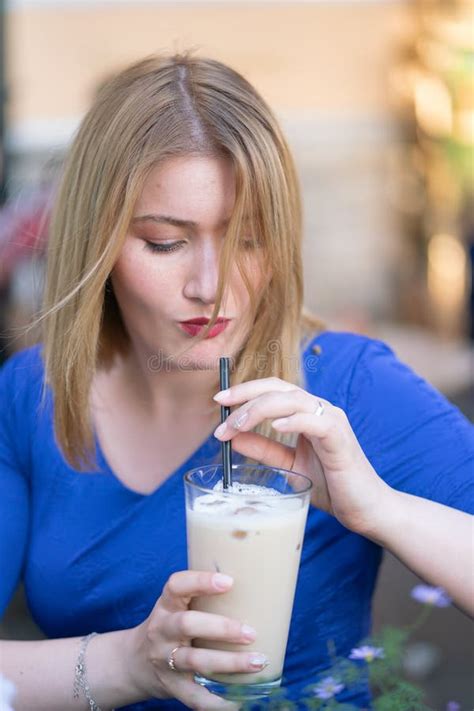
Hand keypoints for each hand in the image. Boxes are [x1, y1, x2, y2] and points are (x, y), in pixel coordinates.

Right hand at [127, 570, 266, 709]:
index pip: (177, 586)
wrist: (135, 662)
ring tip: (258, 662)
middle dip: (221, 628)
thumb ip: (202, 597)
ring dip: (229, 662)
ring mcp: (165, 659)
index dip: (201, 581)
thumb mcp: (177, 606)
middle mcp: (162, 630)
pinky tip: (240, 699)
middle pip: (187, 624)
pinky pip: (194, 696)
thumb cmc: (171, 625)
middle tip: (251, 633)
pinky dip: (217, 702)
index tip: (229, 582)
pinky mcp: (171, 686)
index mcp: (166, 604)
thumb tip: (255, 587)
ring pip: (196, 660)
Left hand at [213, 377, 391, 536]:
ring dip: (259, 408)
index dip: (245, 390)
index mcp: (307, 414)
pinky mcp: (341, 438)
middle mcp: (320, 411)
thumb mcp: (289, 466)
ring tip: (237, 423)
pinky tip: (276, 426)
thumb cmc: (332, 486)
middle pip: (279, 388)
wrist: (366, 510)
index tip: (218, 400)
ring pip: (292, 400)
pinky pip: (316, 421)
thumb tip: (233, 436)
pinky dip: (294, 420)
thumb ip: (265, 450)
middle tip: (220, 405)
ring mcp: (332, 421)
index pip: (273, 390)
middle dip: (246, 394)